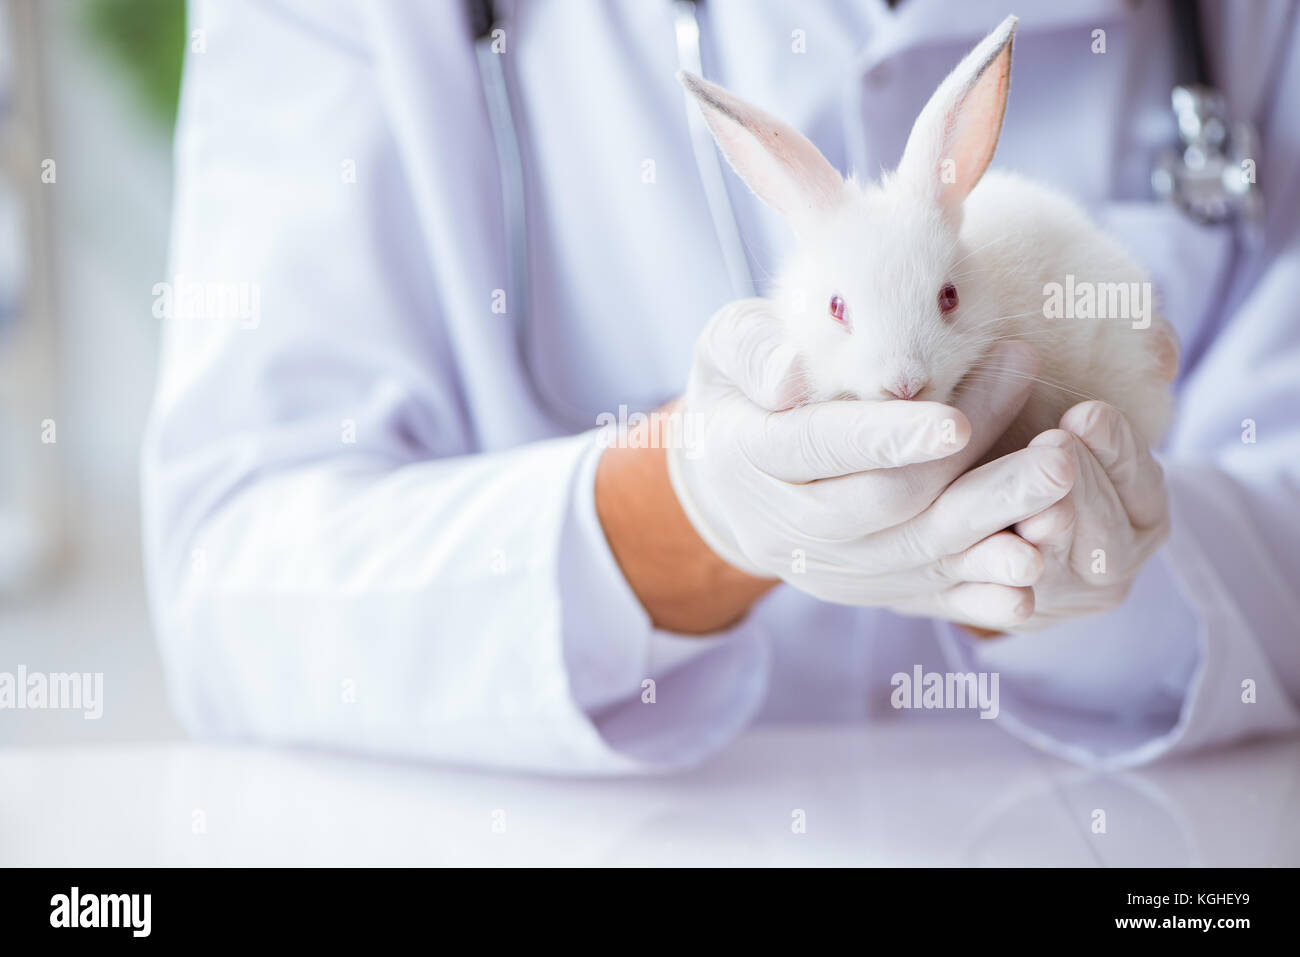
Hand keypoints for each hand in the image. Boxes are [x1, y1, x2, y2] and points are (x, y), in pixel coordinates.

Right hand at [667, 299, 1074, 630]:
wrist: (727, 473)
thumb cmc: (740, 387)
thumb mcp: (724, 347)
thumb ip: (750, 349)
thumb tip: (787, 377)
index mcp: (747, 456)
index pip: (821, 448)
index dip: (886, 438)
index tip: (955, 419)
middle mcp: (786, 526)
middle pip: (887, 506)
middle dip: (972, 472)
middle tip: (1051, 445)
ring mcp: (829, 568)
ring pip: (920, 553)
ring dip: (997, 520)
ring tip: (1063, 481)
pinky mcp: (868, 590)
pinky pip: (930, 595)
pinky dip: (983, 589)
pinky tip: (1036, 571)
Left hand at [1000, 401, 1170, 630]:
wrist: (986, 527)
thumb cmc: (1030, 453)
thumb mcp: (1076, 430)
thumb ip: (1102, 404)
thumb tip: (1157, 353)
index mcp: (1144, 513)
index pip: (1140, 480)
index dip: (1115, 448)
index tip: (1085, 414)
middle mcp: (1115, 561)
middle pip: (1104, 530)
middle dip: (1078, 488)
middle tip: (1053, 453)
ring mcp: (1068, 597)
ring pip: (1060, 570)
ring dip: (1046, 539)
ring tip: (1029, 511)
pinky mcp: (1020, 618)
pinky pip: (1010, 610)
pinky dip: (1003, 594)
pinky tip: (998, 567)